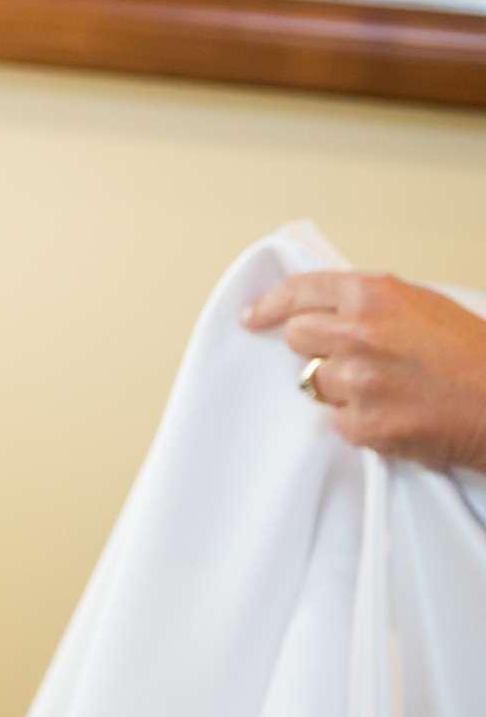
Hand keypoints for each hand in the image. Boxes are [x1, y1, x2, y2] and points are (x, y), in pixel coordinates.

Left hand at [243, 269, 485, 470]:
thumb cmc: (474, 355)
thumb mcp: (421, 304)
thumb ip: (370, 301)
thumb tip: (328, 306)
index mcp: (371, 294)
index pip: (299, 291)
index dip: (271, 305)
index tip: (253, 317)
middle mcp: (357, 332)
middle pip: (298, 338)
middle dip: (315, 348)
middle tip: (349, 359)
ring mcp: (359, 380)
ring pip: (315, 383)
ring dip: (342, 389)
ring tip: (388, 391)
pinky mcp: (366, 425)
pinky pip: (339, 423)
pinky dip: (360, 424)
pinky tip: (395, 417)